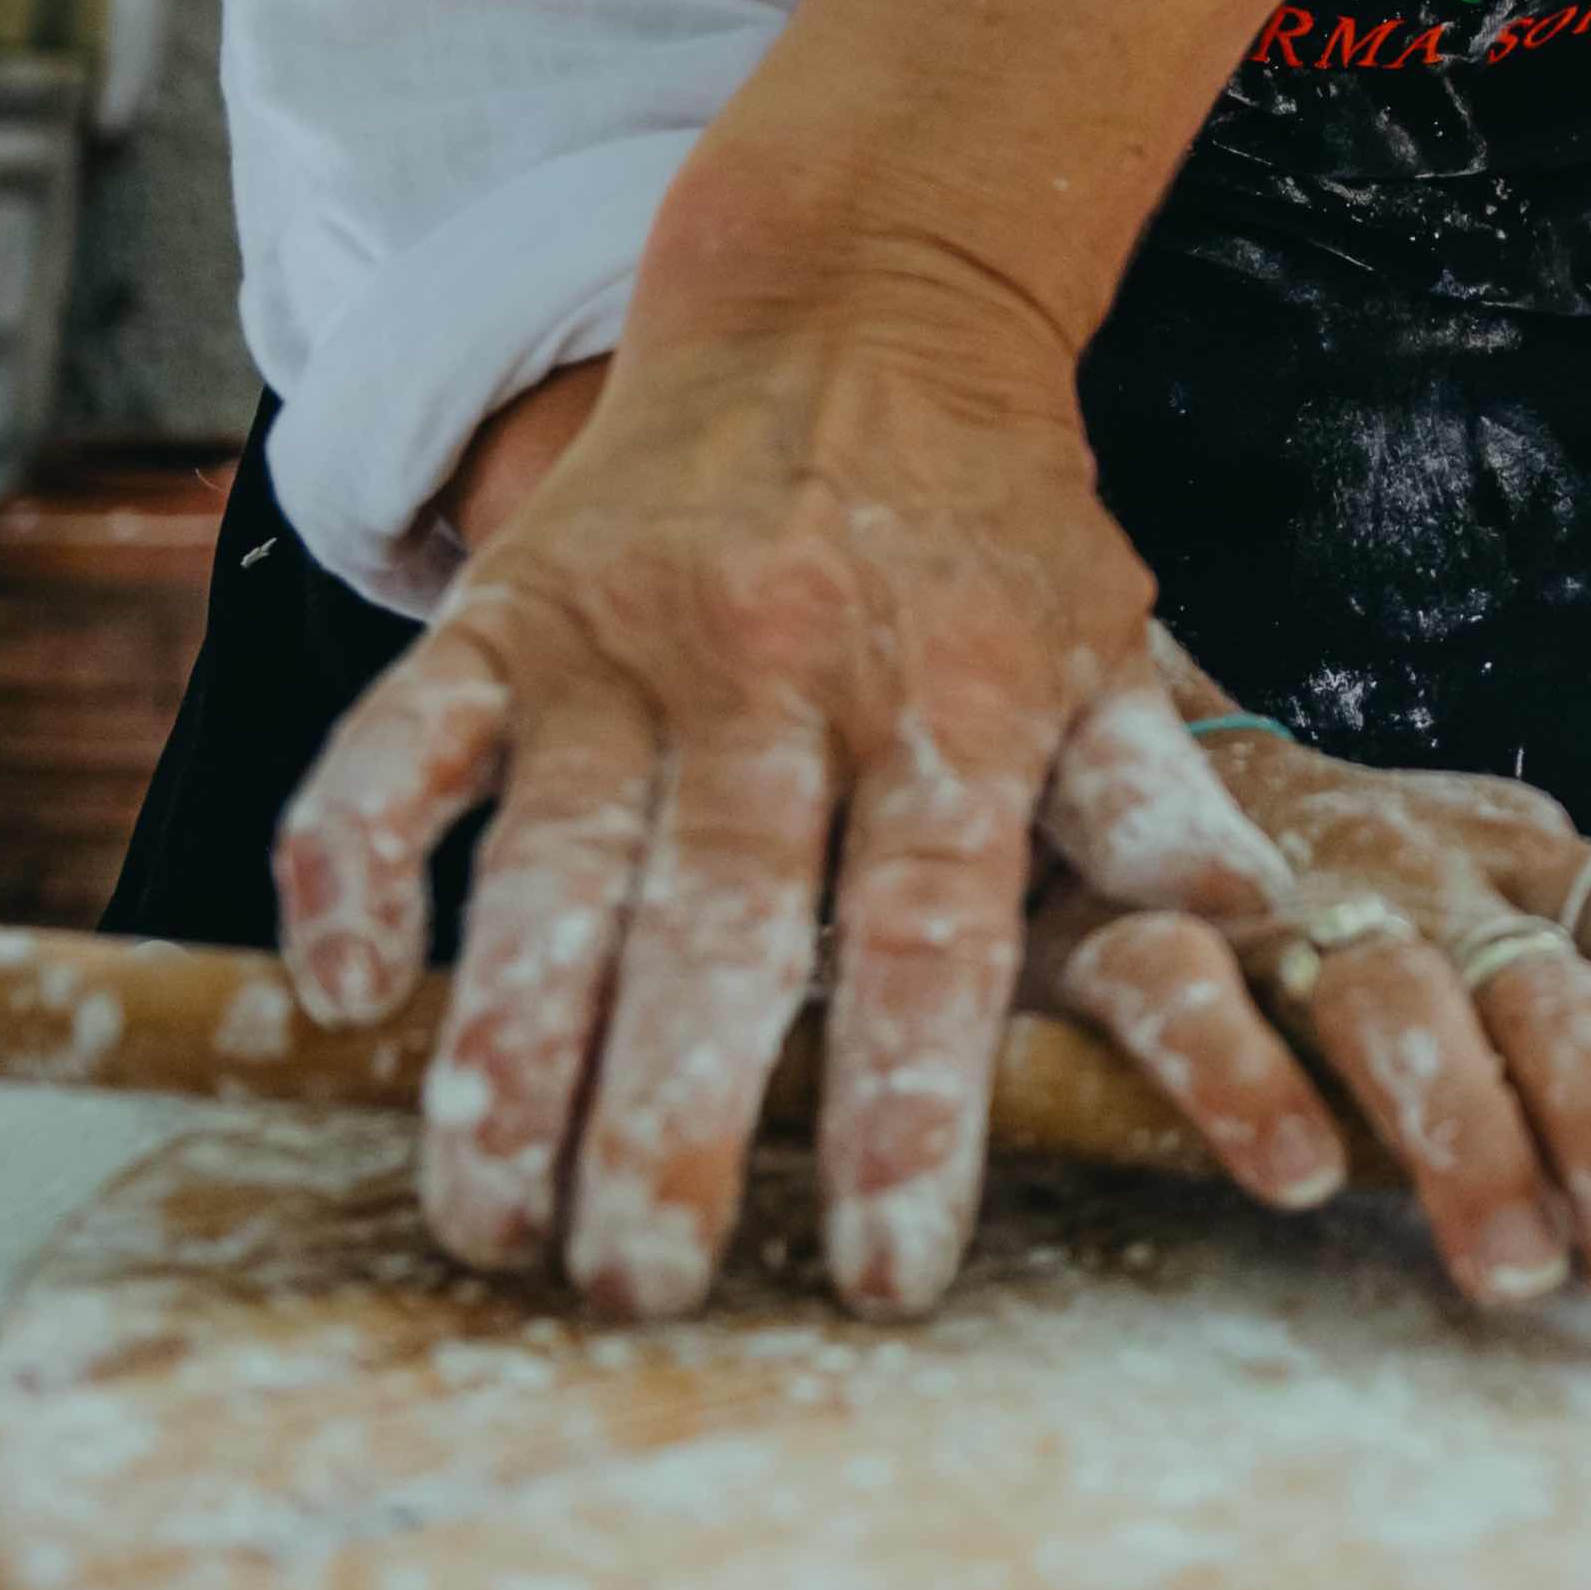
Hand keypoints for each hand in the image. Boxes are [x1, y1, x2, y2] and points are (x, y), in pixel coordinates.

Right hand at [281, 251, 1206, 1328]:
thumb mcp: (1102, 638)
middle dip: (671, 1121)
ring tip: (486, 1224)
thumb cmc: (990, 524)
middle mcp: (782, 671)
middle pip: (723, 923)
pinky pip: (401, 743)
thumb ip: (1151, 790)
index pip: (927, 934)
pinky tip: (342, 997)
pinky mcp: (506, 610)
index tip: (881, 1271)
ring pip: (553, 867)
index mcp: (948, 698)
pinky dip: (353, 862)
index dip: (905, 1107)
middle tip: (639, 1291)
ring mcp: (627, 642)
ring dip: (506, 1053)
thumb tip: (1248, 914)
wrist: (851, 298)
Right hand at [1033, 716, 1590, 1336]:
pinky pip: (1183, 996)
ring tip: (1514, 1274)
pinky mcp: (1125, 929)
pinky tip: (1291, 1179)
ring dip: (1457, 1137)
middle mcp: (1420, 870)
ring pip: (1388, 999)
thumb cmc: (1340, 872)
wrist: (1084, 753)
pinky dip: (1239, 1078)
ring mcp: (1275, 890)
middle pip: (1547, 997)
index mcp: (1521, 865)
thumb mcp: (1507, 891)